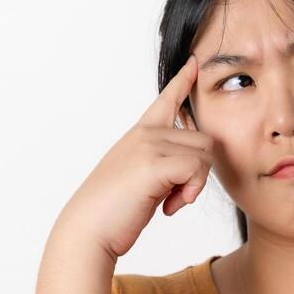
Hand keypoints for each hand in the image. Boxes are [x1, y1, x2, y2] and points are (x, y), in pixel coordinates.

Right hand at [56, 52, 215, 262]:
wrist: (88, 231)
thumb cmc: (113, 212)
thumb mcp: (140, 179)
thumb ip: (163, 164)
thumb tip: (194, 163)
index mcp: (140, 135)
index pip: (166, 101)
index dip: (183, 82)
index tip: (195, 63)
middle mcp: (145, 134)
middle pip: (204, 140)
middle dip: (198, 173)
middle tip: (175, 197)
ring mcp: (148, 145)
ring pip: (204, 155)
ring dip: (195, 185)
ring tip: (168, 202)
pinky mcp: (153, 163)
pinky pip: (197, 169)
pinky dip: (191, 192)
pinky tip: (169, 208)